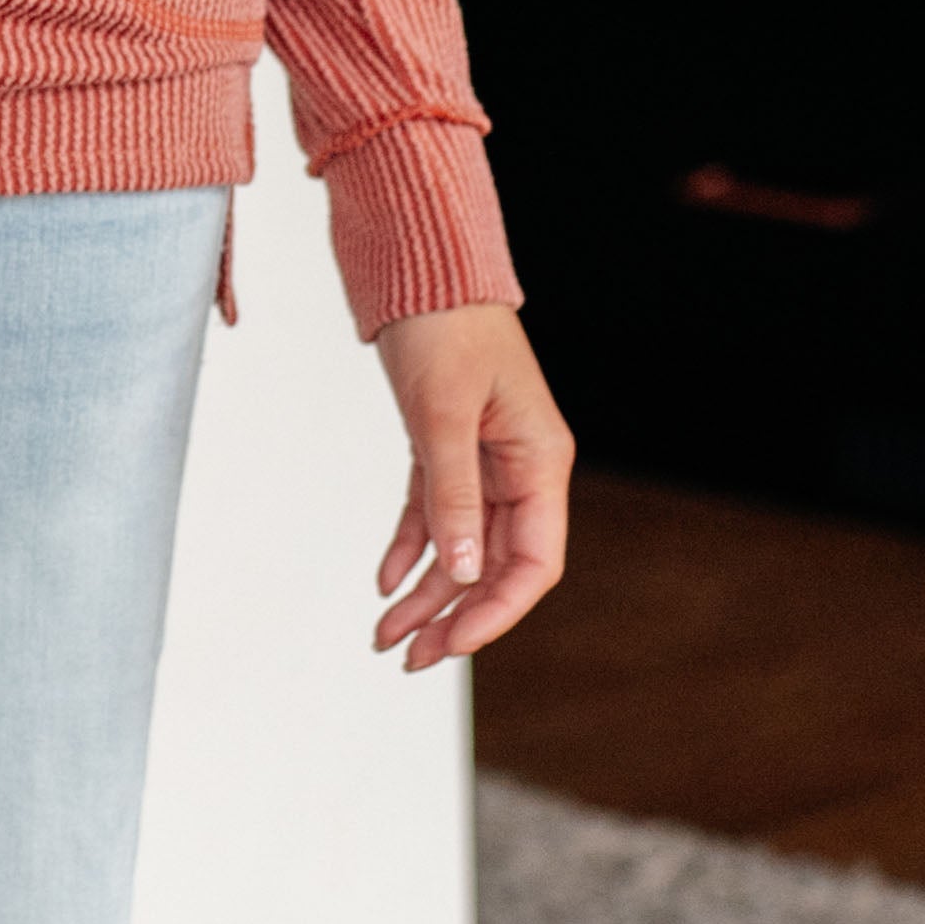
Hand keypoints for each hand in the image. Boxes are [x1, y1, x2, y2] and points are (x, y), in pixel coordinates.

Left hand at [370, 304, 571, 671]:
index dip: (496, 611)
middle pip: (494, 564)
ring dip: (426, 593)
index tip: (452, 645)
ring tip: (385, 636)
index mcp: (539, 461)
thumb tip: (459, 571)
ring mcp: (484, 459)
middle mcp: (520, 468)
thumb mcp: (441, 415)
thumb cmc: (442, 325)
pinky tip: (385, 583)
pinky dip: (411, 548)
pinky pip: (434, 513)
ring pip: (460, 546)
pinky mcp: (447, 446)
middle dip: (454, 616)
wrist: (420, 265)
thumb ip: (453, 494)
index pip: (534, 562)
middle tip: (408, 659)